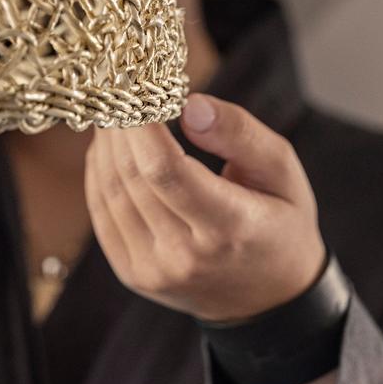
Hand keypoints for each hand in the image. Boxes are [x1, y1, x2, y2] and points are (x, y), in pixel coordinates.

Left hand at [85, 93, 326, 322]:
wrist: (270, 297)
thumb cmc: (280, 222)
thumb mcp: (283, 170)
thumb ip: (239, 133)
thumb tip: (189, 105)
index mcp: (229, 227)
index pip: (165, 170)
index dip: (140, 124)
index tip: (134, 86)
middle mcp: (186, 256)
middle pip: (132, 177)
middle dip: (119, 126)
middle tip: (119, 89)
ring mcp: (155, 271)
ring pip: (110, 192)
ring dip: (105, 147)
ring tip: (114, 114)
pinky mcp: (134, 275)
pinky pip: (101, 215)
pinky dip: (99, 175)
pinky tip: (109, 150)